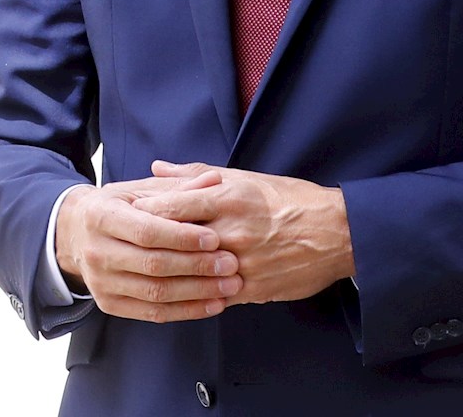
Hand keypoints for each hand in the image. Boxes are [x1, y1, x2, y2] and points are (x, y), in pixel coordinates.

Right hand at [54, 171, 243, 323]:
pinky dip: (187, 311)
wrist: (76, 234)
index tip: (216, 239)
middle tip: (231, 264)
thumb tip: (215, 180)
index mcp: (101, 216)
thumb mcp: (139, 190)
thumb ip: (177, 188)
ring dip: (198, 292)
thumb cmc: (117, 207)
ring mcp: (100, 282)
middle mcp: (96, 252)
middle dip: (197, 266)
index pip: (146, 231)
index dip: (183, 237)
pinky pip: (153, 313)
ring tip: (230, 285)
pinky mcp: (108, 304)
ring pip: (156, 293)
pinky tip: (213, 304)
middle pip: (153, 264)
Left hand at [133, 161, 354, 306]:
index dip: (145, 212)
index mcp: (229, 199)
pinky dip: (195, 293)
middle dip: (149, 244)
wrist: (337, 233)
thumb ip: (196, 175)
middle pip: (177, 241)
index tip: (125, 216)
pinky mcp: (255, 288)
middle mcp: (233, 231)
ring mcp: (244, 263)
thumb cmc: (288, 199)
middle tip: (124, 246)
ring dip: (168, 273)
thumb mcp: (244, 177)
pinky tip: (176, 292)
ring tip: (143, 270)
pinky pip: (216, 294)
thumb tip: (156, 169)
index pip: (173, 206)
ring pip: (193, 273)